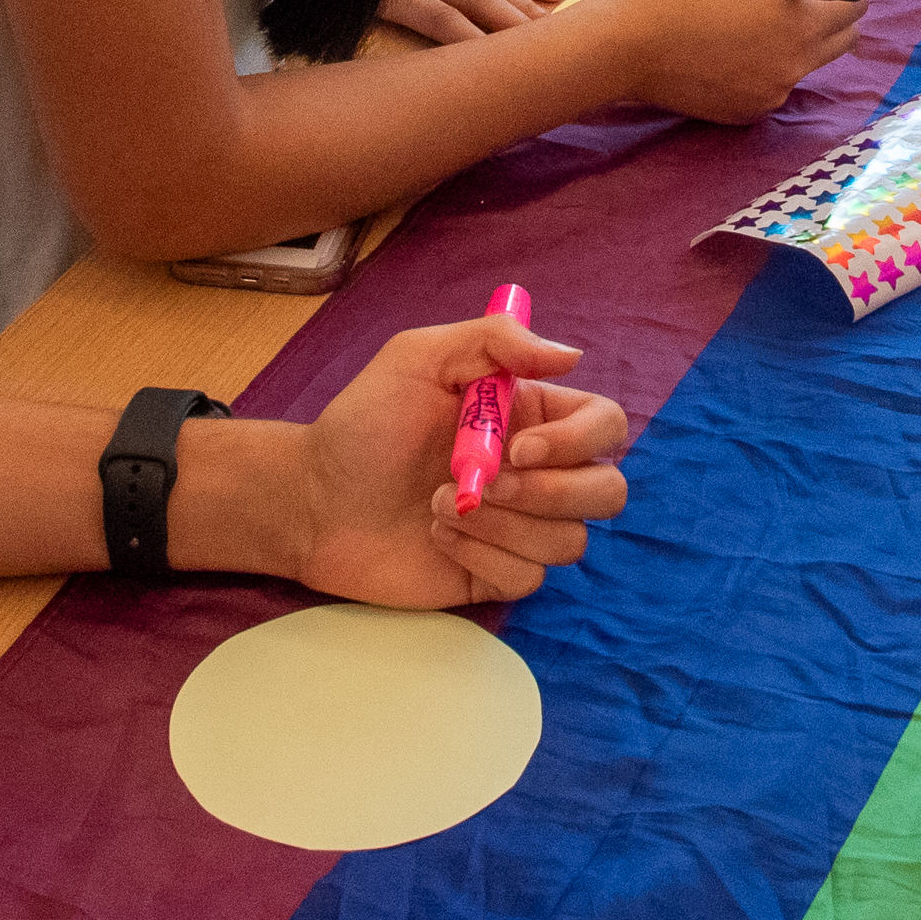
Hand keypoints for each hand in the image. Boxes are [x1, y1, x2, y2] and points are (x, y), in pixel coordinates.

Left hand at [282, 312, 634, 607]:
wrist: (313, 499)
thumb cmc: (363, 423)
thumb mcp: (418, 358)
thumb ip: (494, 341)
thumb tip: (571, 353)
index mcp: (532, 416)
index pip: (605, 426)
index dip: (578, 441)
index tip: (516, 448)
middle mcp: (537, 472)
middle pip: (607, 492)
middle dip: (550, 493)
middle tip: (484, 484)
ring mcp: (520, 527)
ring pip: (568, 542)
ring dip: (502, 525)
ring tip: (437, 505)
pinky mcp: (496, 573)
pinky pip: (528, 578)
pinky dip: (480, 555)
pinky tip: (436, 536)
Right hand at [606, 0, 867, 120]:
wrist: (624, 46)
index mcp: (798, 25)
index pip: (856, 7)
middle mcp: (793, 68)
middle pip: (843, 41)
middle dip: (826, 14)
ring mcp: (771, 96)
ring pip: (809, 62)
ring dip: (795, 39)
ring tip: (743, 19)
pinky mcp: (746, 113)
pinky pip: (777, 83)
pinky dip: (767, 64)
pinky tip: (726, 47)